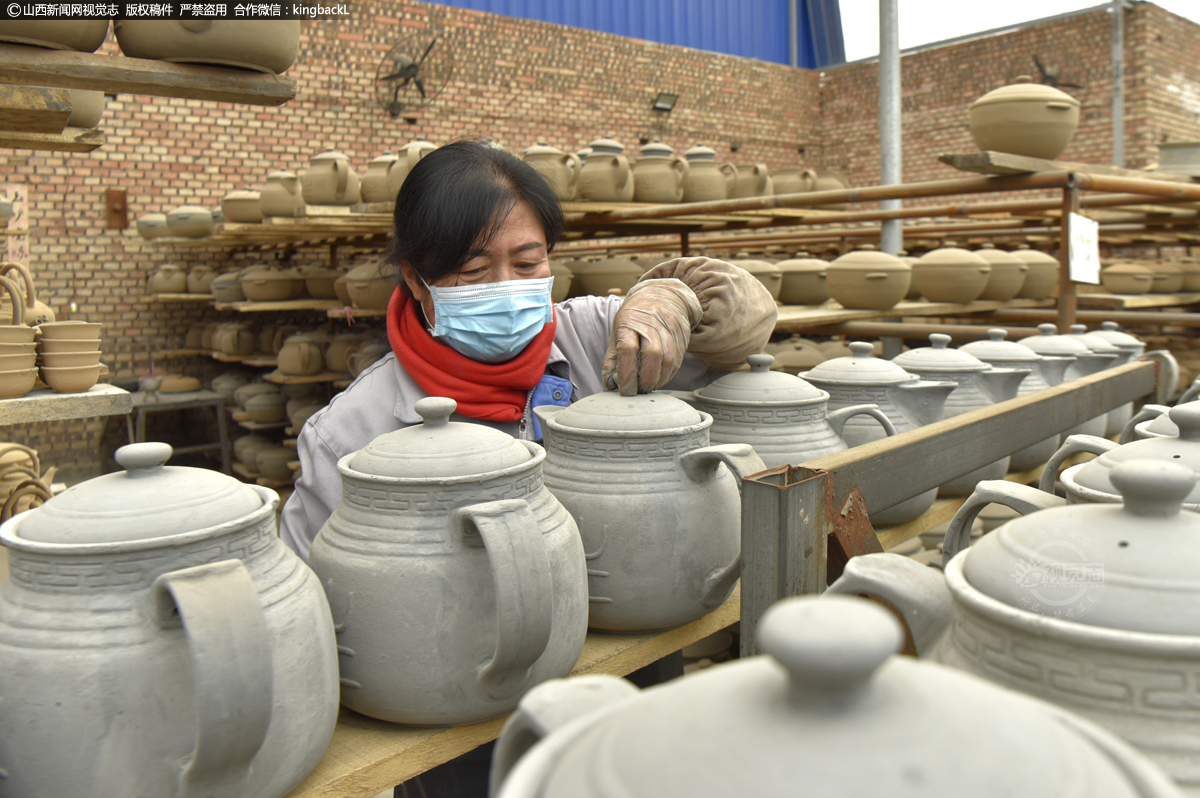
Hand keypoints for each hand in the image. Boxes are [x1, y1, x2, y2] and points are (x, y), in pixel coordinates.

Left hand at [601, 279, 701, 394]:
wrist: (664, 295)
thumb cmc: (636, 316)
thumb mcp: (618, 329)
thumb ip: (613, 356)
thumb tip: (609, 382)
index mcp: (630, 321)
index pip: (628, 349)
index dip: (626, 373)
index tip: (623, 389)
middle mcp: (652, 324)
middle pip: (652, 355)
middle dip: (644, 380)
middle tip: (637, 391)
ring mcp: (669, 331)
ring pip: (667, 361)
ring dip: (657, 381)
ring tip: (647, 388)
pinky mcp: (681, 339)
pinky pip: (676, 363)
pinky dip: (667, 376)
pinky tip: (658, 380)